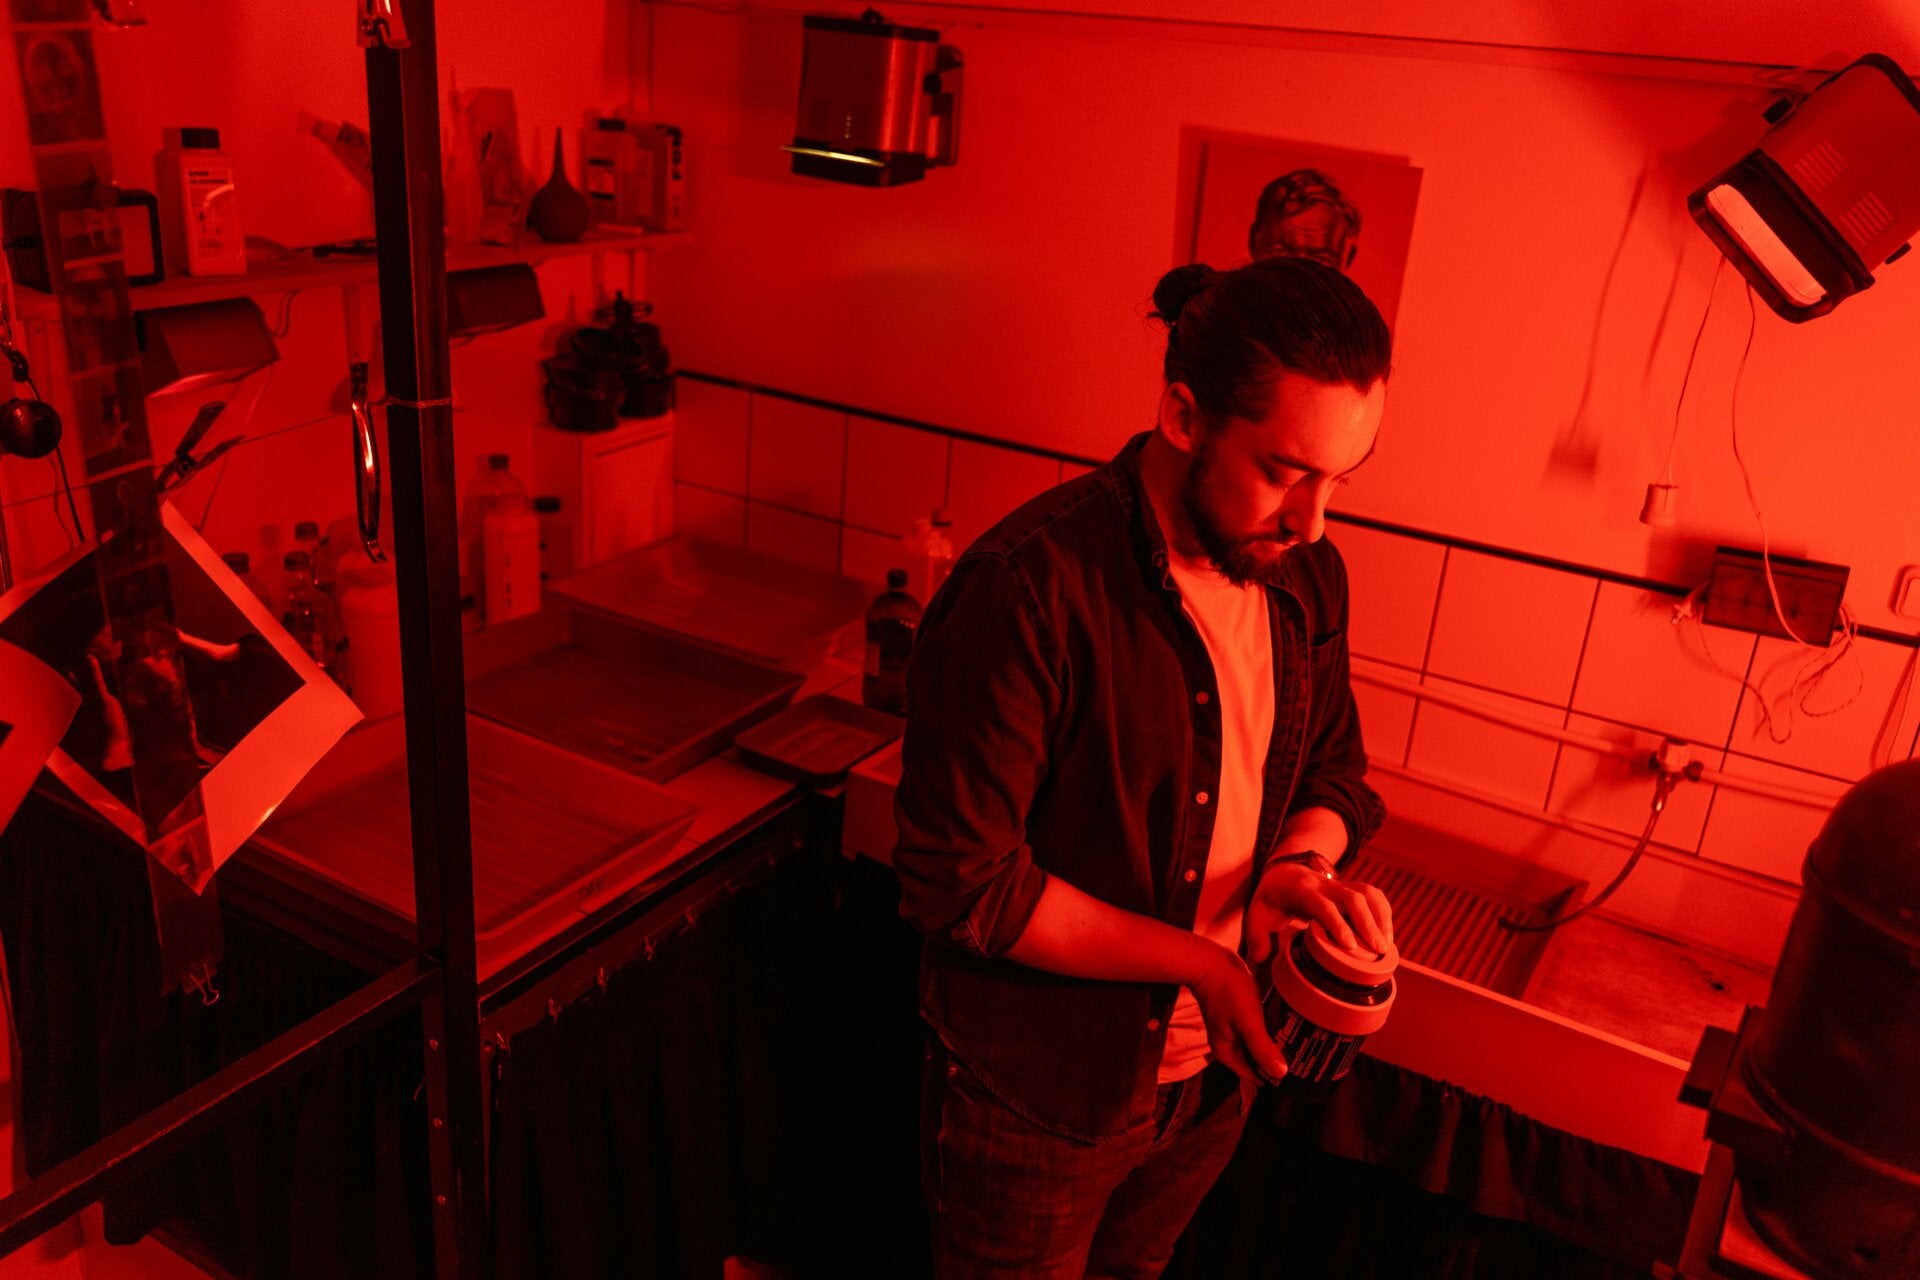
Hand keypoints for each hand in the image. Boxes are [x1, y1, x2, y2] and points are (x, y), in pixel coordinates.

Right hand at [1188, 945, 1287, 1085]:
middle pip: (1256, 1062)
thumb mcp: (1248, 1021)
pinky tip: (1281, 1025)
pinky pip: (1255, 1031)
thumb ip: (1262, 1048)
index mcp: (1227, 1053)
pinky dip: (1267, 1031)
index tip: (1298, 1073)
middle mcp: (1227, 1046)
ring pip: (1256, 1046)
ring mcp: (1230, 1031)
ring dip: (1273, 1045)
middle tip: (1304, 1055)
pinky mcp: (1235, 1018)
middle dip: (1275, 1060)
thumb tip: (1280, 1073)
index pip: (1254, 1076)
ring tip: (1297, 1041)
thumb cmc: (1227, 990)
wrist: (1210, 961)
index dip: (1274, 1076)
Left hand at [1245, 861, 1393, 963]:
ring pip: (1366, 893)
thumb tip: (1259, 958)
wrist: (1283, 872)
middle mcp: (1324, 886)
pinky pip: (1372, 894)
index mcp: (1302, 892)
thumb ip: (1255, 936)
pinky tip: (1388, 932)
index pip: (1323, 906)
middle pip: (1352, 898)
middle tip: (1378, 950)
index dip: (1337, 924)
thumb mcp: (1256, 914)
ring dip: (1380, 917)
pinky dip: (1383, 911)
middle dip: (1368, 923)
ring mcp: (1340, 885)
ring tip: (1386, 946)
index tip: (1350, 946)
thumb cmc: (1271, 898)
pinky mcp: (1350, 888)